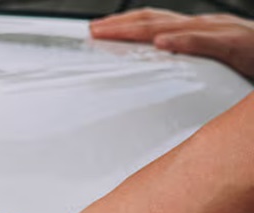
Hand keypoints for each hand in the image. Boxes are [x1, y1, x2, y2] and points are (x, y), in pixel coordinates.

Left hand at [90, 8, 253, 78]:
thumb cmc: (253, 64)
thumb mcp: (215, 63)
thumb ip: (187, 67)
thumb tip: (156, 74)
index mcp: (200, 30)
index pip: (154, 23)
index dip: (124, 25)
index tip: (95, 31)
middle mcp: (208, 25)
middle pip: (155, 21)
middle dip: (121, 25)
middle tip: (92, 31)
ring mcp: (223, 32)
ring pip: (175, 27)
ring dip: (140, 30)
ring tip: (111, 33)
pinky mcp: (239, 45)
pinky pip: (209, 42)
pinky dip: (184, 42)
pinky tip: (162, 44)